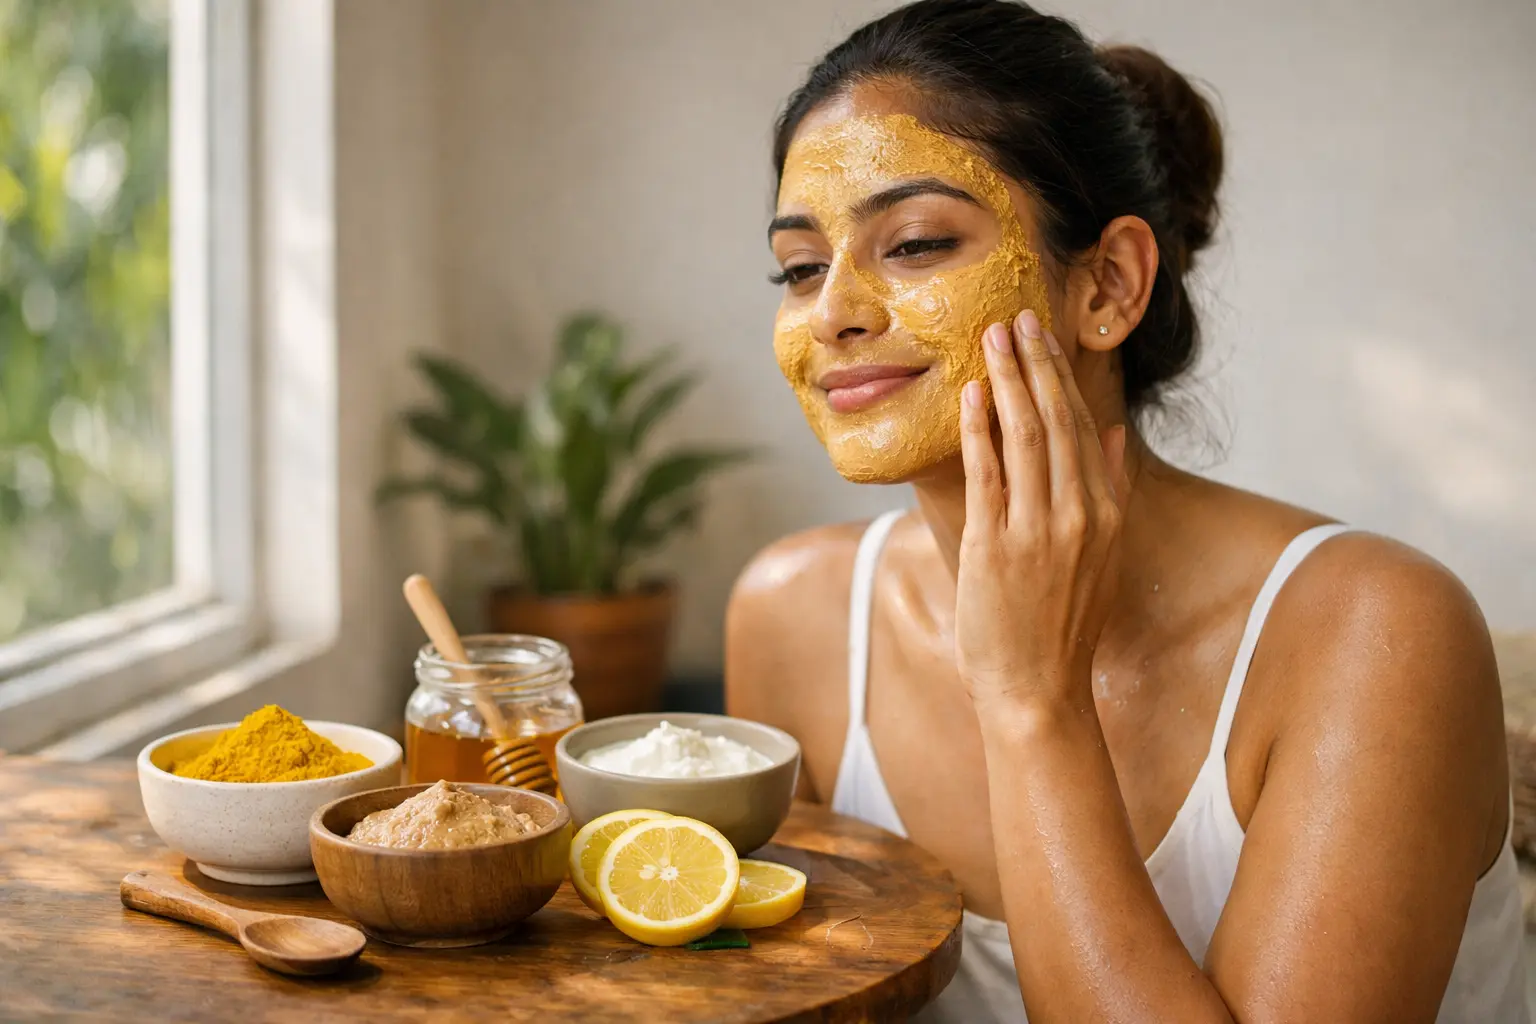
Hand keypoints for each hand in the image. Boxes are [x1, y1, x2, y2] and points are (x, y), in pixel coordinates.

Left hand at [955, 310, 1128, 710]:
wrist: (1039, 690)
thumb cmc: (1062, 625)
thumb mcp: (1103, 556)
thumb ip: (1110, 489)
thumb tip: (1111, 432)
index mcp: (1106, 513)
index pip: (1080, 427)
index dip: (1060, 376)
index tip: (1043, 336)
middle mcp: (1079, 515)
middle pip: (1055, 421)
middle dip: (1034, 363)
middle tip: (1015, 316)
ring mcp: (1038, 530)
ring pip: (1025, 437)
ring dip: (1008, 381)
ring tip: (991, 338)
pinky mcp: (996, 546)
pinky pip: (987, 474)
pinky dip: (979, 430)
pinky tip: (970, 395)